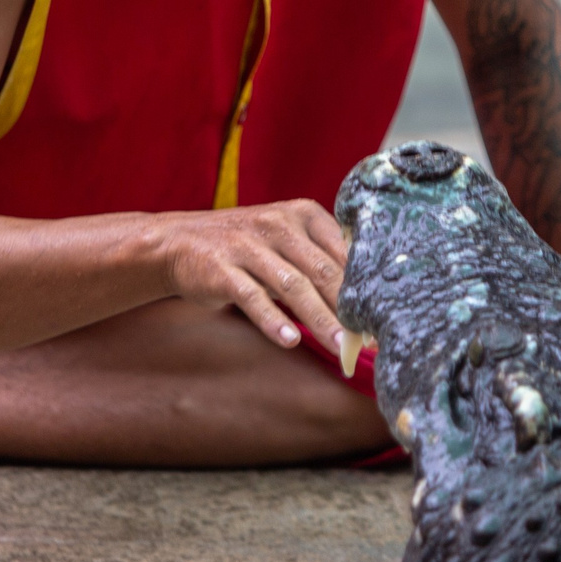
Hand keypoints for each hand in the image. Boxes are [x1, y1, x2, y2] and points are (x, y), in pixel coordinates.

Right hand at [156, 200, 350, 350]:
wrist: (177, 243)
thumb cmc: (245, 249)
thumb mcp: (286, 242)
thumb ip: (322, 261)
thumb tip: (368, 302)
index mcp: (303, 214)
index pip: (344, 252)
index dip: (366, 287)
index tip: (383, 317)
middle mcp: (278, 224)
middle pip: (324, 271)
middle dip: (349, 310)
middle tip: (369, 342)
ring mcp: (248, 244)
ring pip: (293, 285)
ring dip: (320, 320)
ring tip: (341, 348)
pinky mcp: (221, 267)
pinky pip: (252, 296)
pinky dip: (272, 319)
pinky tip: (290, 339)